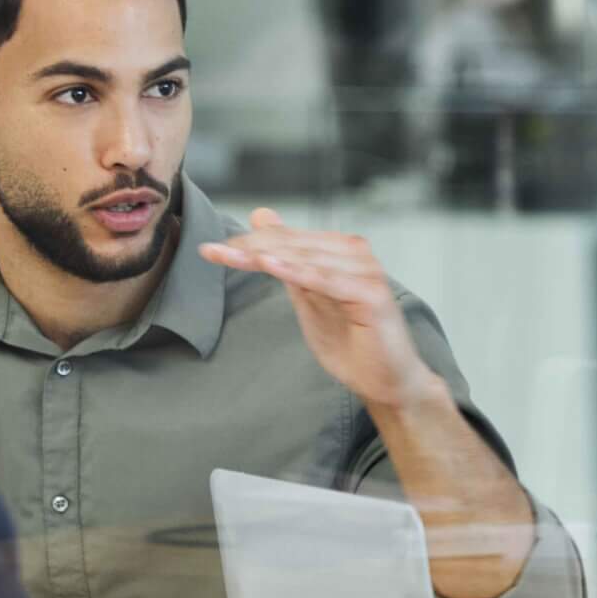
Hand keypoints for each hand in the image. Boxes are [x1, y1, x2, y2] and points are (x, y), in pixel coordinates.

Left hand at [200, 209, 434, 409]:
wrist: (386, 380)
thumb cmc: (351, 342)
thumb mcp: (307, 296)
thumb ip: (286, 260)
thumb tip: (261, 217)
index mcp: (341, 250)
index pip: (287, 239)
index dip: (249, 242)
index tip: (211, 249)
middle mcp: (356, 254)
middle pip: (293, 245)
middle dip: (250, 247)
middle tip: (212, 251)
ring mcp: (367, 272)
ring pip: (307, 259)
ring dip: (268, 256)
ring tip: (234, 255)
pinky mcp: (372, 294)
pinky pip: (327, 280)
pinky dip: (298, 272)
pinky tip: (270, 266)